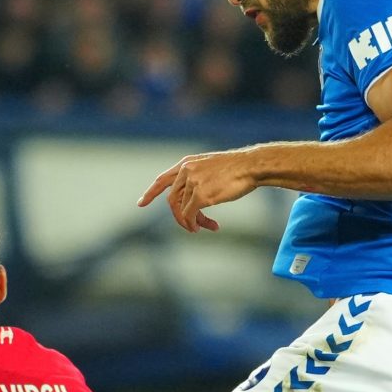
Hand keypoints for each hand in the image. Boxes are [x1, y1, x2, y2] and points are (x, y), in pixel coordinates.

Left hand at [138, 149, 258, 232]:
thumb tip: (190, 202)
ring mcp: (192, 183)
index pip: (162, 180)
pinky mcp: (200, 195)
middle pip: (172, 201)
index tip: (141, 204)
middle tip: (193, 228)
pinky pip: (190, 215)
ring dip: (193, 222)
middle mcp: (185, 171)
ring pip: (182, 210)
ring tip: (206, 227)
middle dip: (181, 217)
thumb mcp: (210, 168)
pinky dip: (195, 224)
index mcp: (186, 164)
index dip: (150, 193)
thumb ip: (197, 179)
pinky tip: (208, 226)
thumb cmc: (237, 169)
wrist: (250, 166)